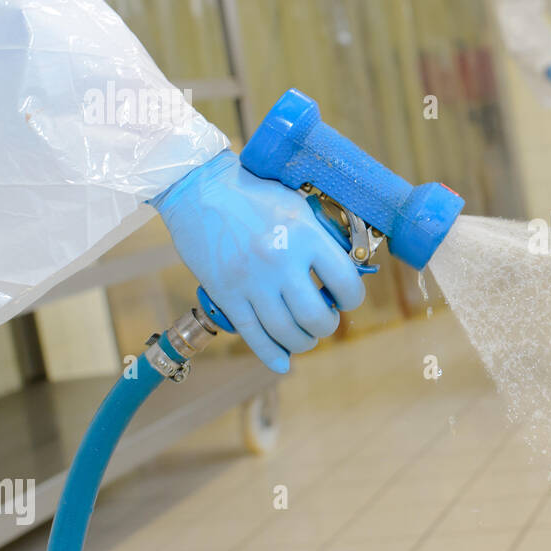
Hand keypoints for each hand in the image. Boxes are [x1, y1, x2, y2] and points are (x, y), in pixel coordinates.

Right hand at [150, 151, 366, 372]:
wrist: (199, 188)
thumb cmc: (253, 194)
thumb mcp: (298, 207)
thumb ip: (321, 239)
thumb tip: (345, 271)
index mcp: (305, 235)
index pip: (346, 283)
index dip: (352, 298)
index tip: (345, 298)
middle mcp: (280, 261)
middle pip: (317, 318)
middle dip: (327, 326)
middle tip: (324, 319)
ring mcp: (251, 281)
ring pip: (287, 333)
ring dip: (303, 342)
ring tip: (305, 335)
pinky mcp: (226, 294)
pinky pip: (253, 336)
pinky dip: (272, 355)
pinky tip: (283, 362)